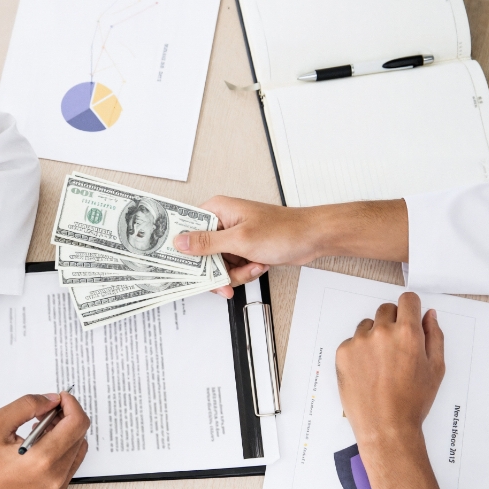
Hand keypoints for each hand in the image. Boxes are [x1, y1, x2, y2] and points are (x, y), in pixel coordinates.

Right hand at [0, 391, 89, 488]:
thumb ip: (27, 406)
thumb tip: (50, 400)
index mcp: (42, 459)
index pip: (77, 423)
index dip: (71, 404)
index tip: (61, 398)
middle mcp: (54, 477)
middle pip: (80, 435)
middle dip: (66, 417)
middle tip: (44, 412)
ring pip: (77, 450)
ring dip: (64, 434)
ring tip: (39, 431)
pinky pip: (69, 466)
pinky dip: (61, 451)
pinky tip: (40, 447)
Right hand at [173, 196, 408, 298]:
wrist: (312, 238)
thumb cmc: (283, 230)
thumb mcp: (240, 239)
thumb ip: (207, 243)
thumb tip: (179, 242)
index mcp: (217, 210)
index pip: (187, 228)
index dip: (181, 247)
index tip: (176, 264)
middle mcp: (223, 222)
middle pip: (201, 253)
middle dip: (217, 269)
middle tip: (225, 279)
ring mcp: (233, 237)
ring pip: (217, 265)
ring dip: (235, 272)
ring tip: (253, 264)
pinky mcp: (243, 249)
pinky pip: (232, 268)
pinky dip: (245, 272)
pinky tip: (259, 265)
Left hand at [335, 292, 445, 488]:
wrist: (385, 426)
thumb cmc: (412, 401)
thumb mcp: (435, 368)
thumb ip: (434, 336)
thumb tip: (429, 315)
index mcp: (408, 333)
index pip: (408, 300)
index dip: (411, 307)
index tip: (410, 315)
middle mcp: (382, 332)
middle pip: (386, 309)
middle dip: (393, 322)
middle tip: (396, 347)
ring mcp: (359, 341)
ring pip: (368, 325)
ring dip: (375, 336)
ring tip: (381, 364)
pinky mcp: (343, 352)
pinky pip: (352, 341)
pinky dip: (359, 351)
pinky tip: (367, 371)